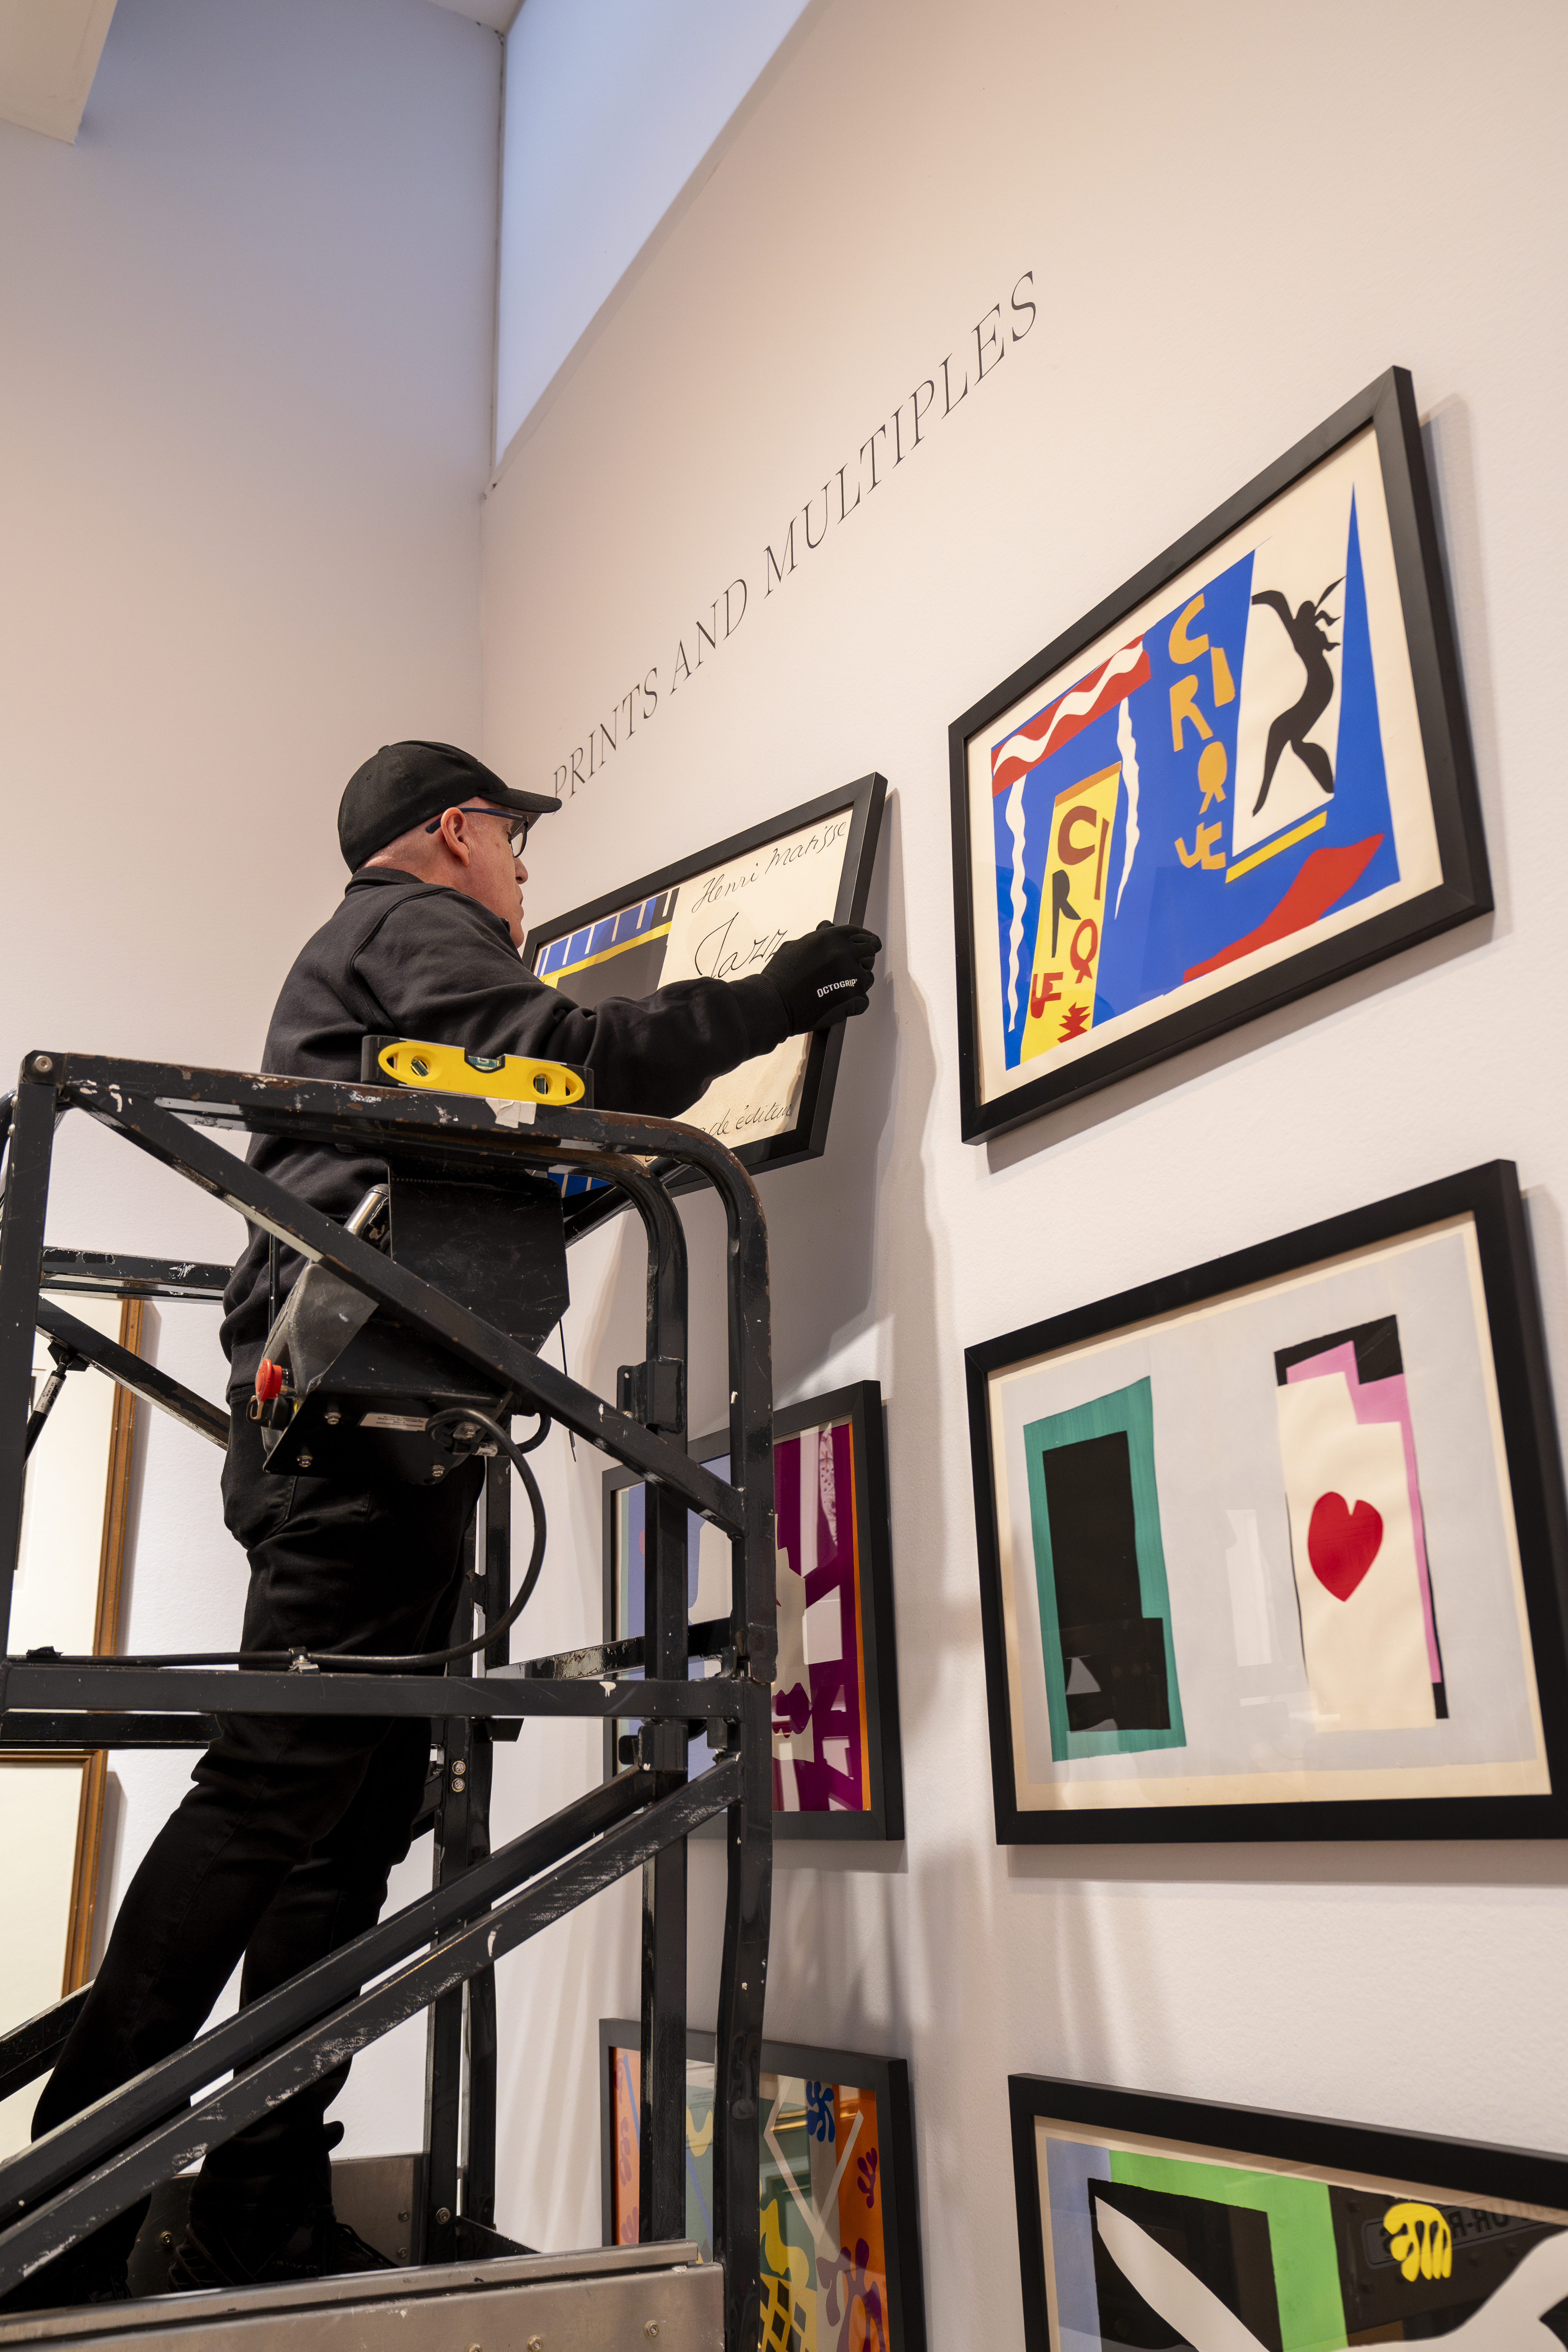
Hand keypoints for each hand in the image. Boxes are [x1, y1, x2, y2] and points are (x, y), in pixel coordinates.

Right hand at [762, 921, 881, 1033]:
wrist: (774, 1002)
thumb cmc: (780, 977)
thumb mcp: (795, 946)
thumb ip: (817, 936)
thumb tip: (827, 926)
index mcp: (831, 938)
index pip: (860, 934)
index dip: (865, 940)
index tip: (868, 946)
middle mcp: (845, 953)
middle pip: (869, 953)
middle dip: (863, 961)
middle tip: (851, 971)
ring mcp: (852, 975)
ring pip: (867, 978)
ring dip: (857, 984)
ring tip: (837, 991)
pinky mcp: (853, 997)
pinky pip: (863, 1001)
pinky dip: (852, 1005)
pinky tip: (837, 1004)